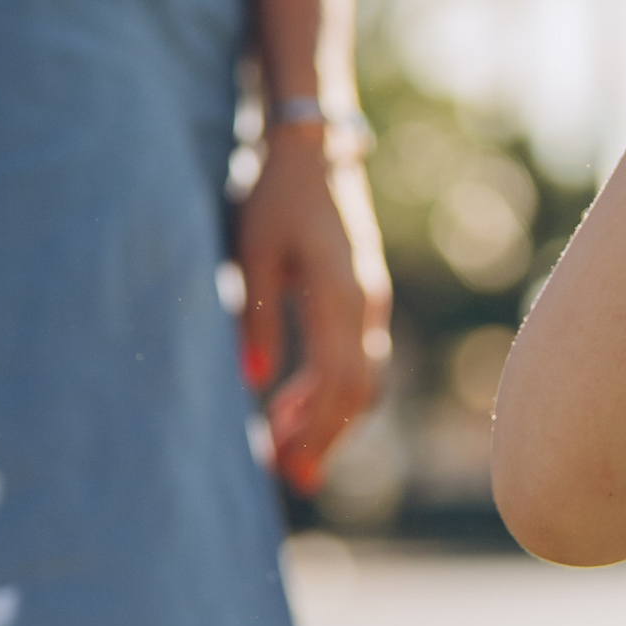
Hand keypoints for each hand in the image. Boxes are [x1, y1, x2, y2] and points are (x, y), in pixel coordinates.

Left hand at [234, 132, 390, 493]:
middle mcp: (367, 302)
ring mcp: (373, 300)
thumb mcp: (252, 250)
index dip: (316, 429)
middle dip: (327, 438)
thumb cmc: (275, 195)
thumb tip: (256, 381)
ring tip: (284, 447)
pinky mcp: (366, 298)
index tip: (289, 464)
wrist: (316, 148)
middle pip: (360, 391)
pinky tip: (293, 405)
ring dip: (328, 418)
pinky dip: (331, 390)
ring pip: (364, 380)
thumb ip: (254, 315)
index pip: (338, 380)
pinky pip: (359, 358)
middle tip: (292, 477)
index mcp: (340, 293)